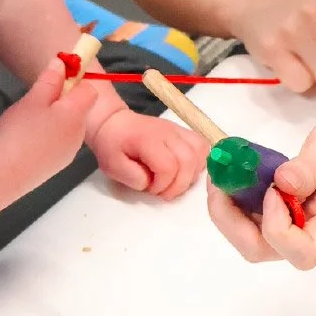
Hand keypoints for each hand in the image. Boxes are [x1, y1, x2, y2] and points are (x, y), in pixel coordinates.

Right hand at [0, 58, 96, 187]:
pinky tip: (27, 142)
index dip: (75, 81)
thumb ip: (50, 80)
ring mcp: (70, 152)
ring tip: (27, 123)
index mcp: (76, 114)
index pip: (89, 90)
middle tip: (34, 102)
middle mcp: (79, 133)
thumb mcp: (33, 99)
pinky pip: (59, 143)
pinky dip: (48, 137)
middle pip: (78, 109)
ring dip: (54, 120)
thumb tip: (62, 63)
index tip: (55, 79)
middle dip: (61, 101)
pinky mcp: (58, 165)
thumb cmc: (20, 131)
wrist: (5, 174)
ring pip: (68, 126)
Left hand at [89, 109, 207, 197]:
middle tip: (164, 191)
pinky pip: (202, 146)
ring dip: (191, 174)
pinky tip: (185, 170)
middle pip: (188, 160)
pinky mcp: (183, 131)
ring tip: (175, 181)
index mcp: (148, 139)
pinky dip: (198, 162)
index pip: (168, 166)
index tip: (151, 189)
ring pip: (200, 152)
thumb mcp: (112, 166)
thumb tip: (150, 184)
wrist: (114, 124)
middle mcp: (167, 132)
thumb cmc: (112, 145)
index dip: (163, 185)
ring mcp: (178, 130)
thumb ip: (132, 178)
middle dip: (179, 184)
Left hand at [207, 115, 315, 268]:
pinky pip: (249, 221)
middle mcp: (309, 235)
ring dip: (226, 210)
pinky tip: (229, 172)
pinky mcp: (281, 216)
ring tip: (221, 172)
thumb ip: (312, 165)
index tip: (274, 186)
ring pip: (249, 239)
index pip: (300, 251)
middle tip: (221, 179)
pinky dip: (231, 200)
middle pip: (263, 251)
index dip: (277, 225)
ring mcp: (293, 229)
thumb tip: (283, 183)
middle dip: (232, 220)